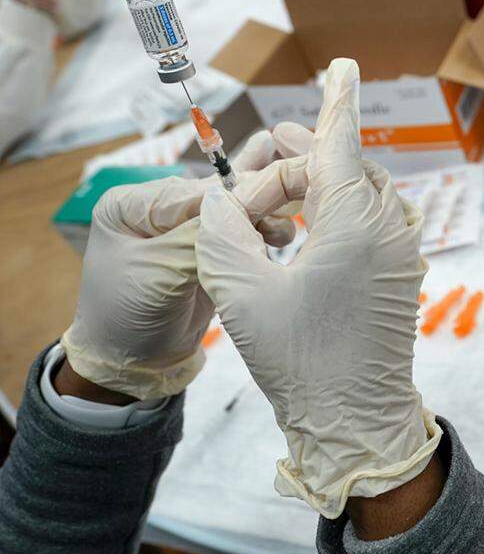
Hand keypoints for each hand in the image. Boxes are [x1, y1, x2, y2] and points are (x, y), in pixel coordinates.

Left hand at [60, 126, 310, 400]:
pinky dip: (258, 231)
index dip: (228, 198)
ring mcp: (183, 229)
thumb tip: (238, 203)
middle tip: (285, 211)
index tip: (267, 203)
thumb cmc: (128, 315)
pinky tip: (280, 234)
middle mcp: (157, 209)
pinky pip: (236, 232)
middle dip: (250, 203)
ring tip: (285, 228)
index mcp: (131, 205)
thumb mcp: (160, 271)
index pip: (189, 191)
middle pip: (213, 196)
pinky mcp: (206, 249)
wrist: (133, 363)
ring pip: (230, 211)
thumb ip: (196, 235)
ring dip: (260, 216)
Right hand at [196, 58, 438, 518]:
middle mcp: (388, 228)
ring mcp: (402, 253)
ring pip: (362, 193)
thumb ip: (222, 230)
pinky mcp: (402, 276)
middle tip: (263, 165)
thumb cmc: (300, 362)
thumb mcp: (238, 291)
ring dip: (322, 185)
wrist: (357, 422)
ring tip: (278, 197)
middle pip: (345, 166)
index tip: (346, 63)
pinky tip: (309, 231)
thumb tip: (220, 202)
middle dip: (302, 156)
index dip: (336, 99)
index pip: (339, 142)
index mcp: (355, 221)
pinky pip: (374, 222)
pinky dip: (340, 212)